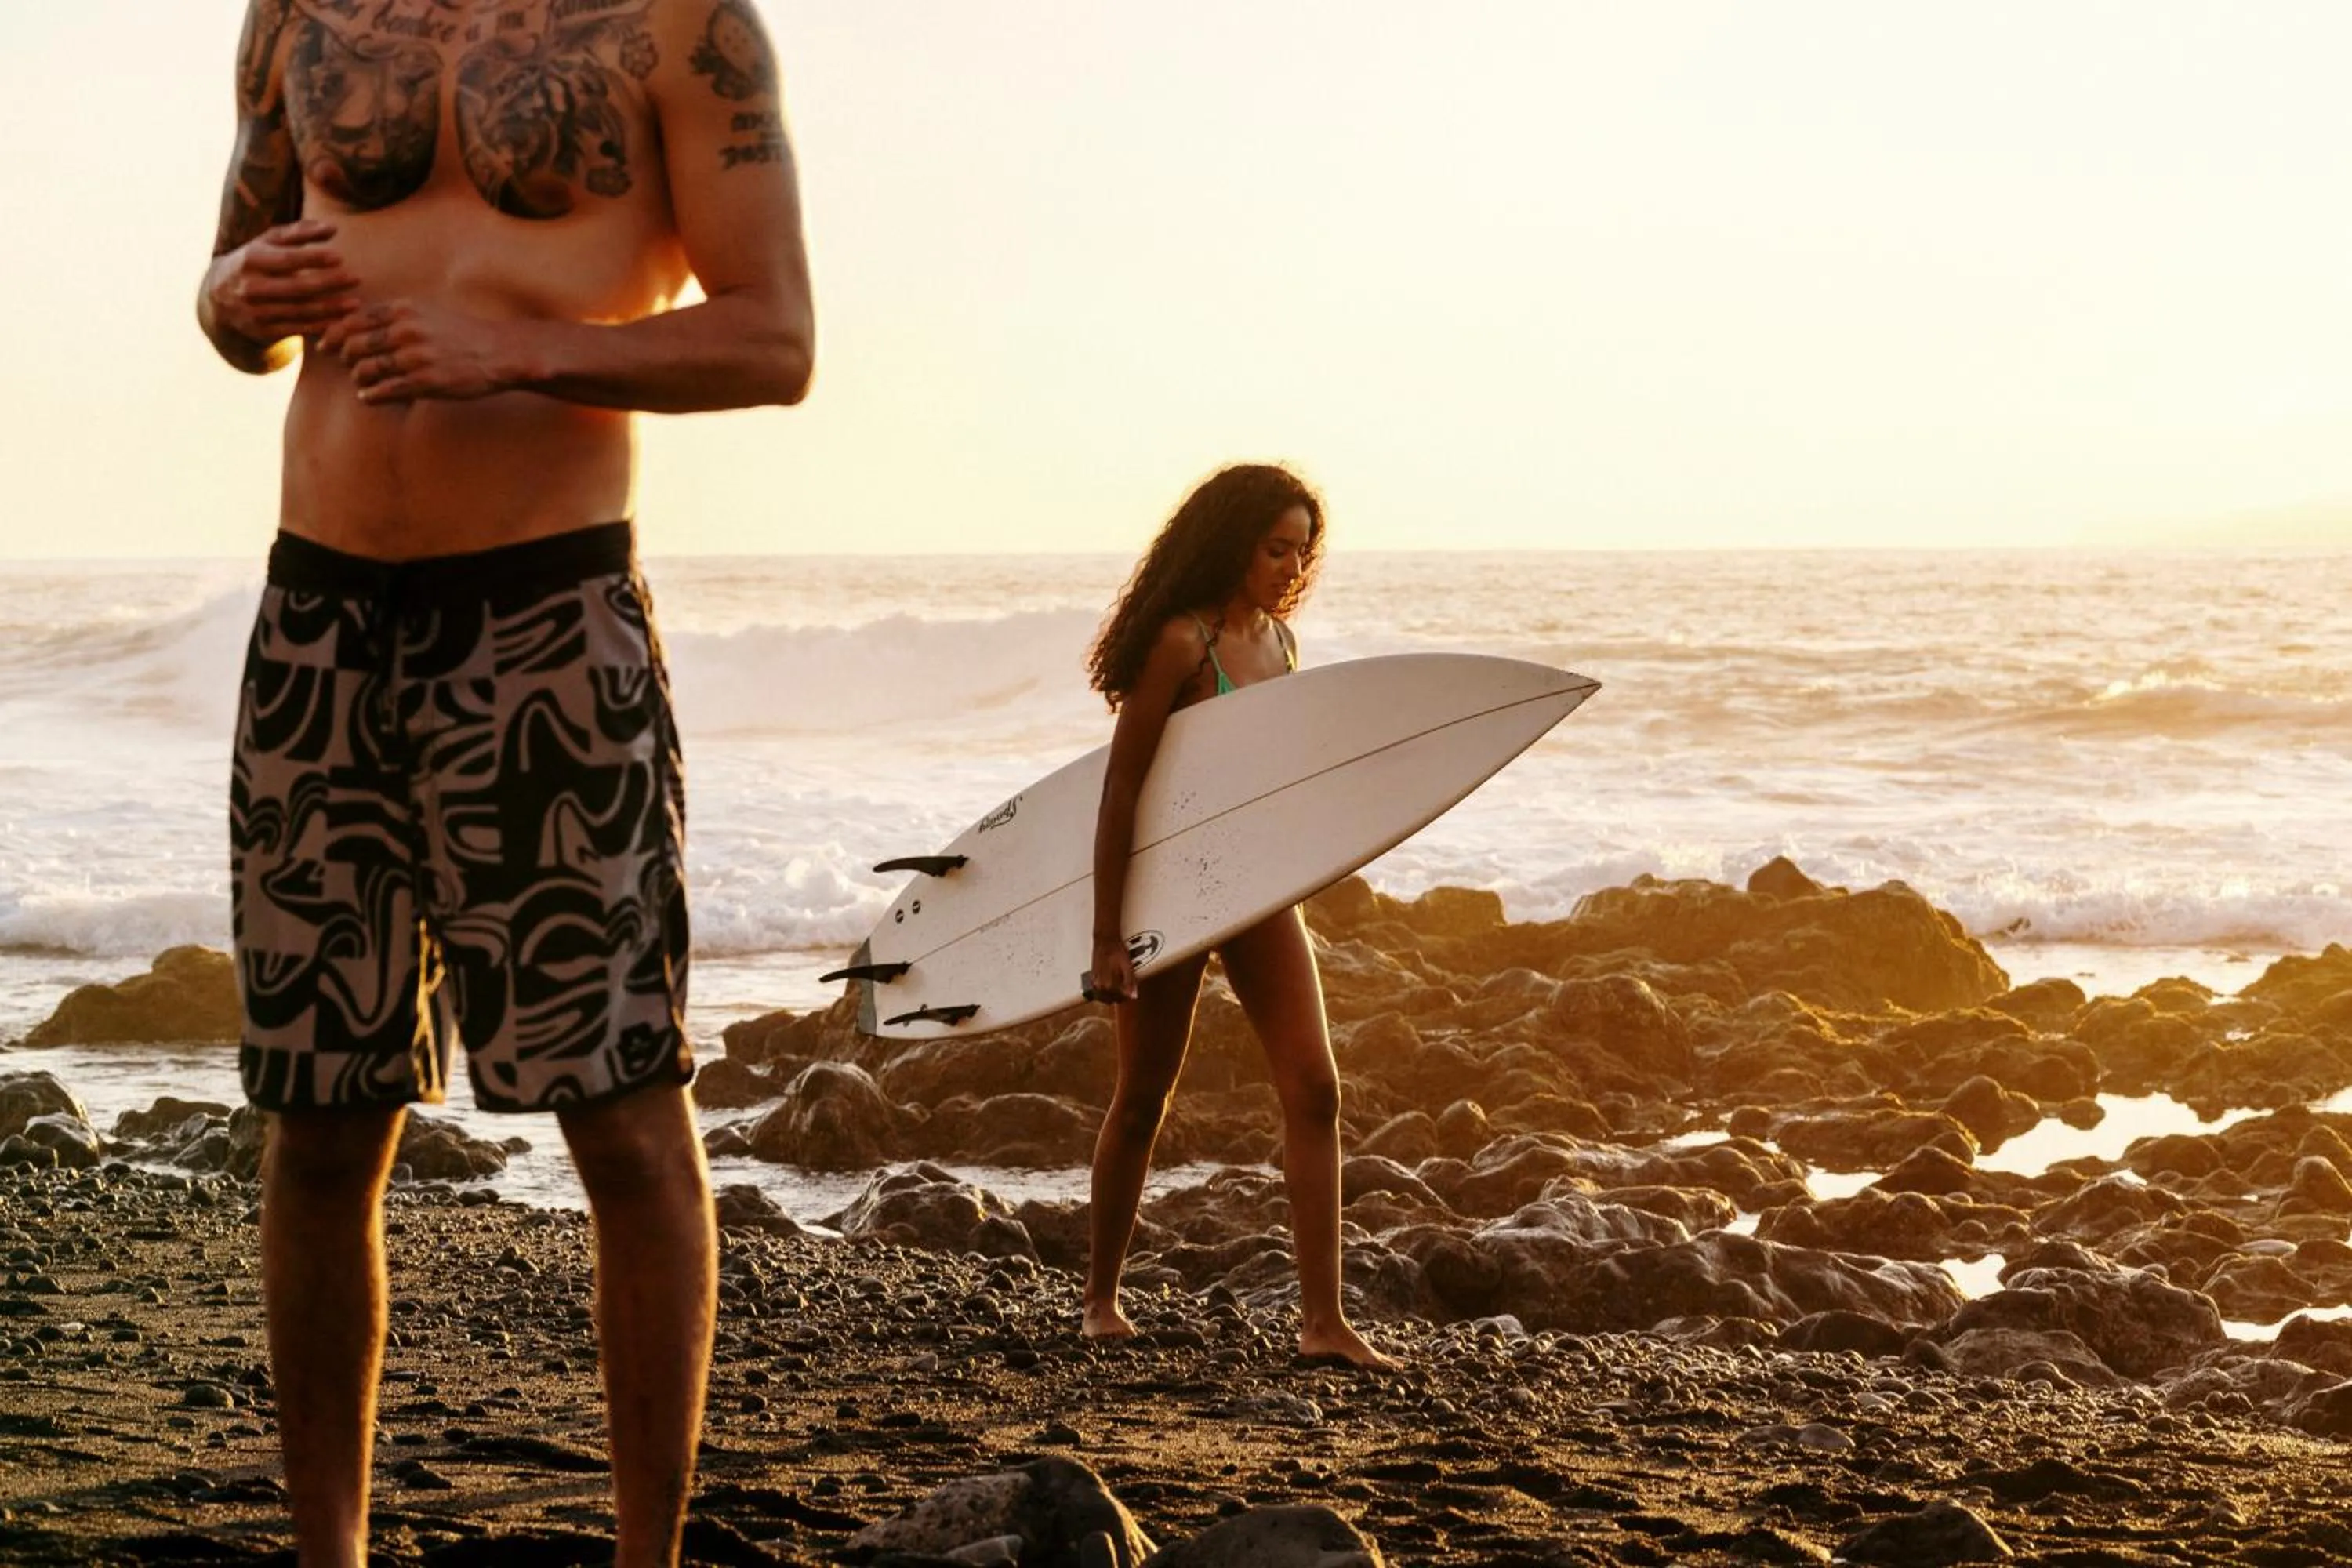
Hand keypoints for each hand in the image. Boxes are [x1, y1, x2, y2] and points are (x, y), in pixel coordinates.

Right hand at [208, 219, 360, 345]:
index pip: (287, 260)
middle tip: (356, 279)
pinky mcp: (263, 331)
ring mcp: (256, 311)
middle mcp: (251, 287)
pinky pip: (298, 329)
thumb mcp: (269, 242)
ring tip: (355, 303)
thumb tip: (334, 228)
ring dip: (331, 309)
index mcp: (251, 260)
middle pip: (297, 287)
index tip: (339, 258)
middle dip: (329, 283)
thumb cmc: (255, 261)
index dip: (314, 259)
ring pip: (300, 311)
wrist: (218, 297)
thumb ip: (301, 233)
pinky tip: (342, 322)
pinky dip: (321, 326)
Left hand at [318, 299, 522, 403]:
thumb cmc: (463, 333)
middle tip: (350, 367)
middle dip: (345, 359)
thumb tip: (361, 324)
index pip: (351, 321)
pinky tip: (369, 397)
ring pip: (365, 370)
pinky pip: (384, 391)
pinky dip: (370, 396)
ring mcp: (415, 357)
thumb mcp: (428, 312)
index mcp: (403, 311)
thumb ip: (395, 317)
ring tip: (363, 384)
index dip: (333, 335)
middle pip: (353, 346)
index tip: (326, 346)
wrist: (501, 352)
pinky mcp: (426, 382)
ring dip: (359, 380)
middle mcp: (405, 331)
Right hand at [1087, 935, 1137, 1005]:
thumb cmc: (1116, 950)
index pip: (1119, 999)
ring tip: (1118, 988)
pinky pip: (1097, 990)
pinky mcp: (1092, 977)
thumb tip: (1133, 995)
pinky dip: (1104, 991)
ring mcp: (1094, 982)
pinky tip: (1109, 984)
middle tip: (1126, 990)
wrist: (1105, 940)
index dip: (1127, 996)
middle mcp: (1099, 985)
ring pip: (1103, 997)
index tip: (1131, 992)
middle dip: (1119, 997)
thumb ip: (1130, 982)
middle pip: (1110, 999)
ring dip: (1110, 995)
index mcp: (1108, 984)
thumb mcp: (1127, 966)